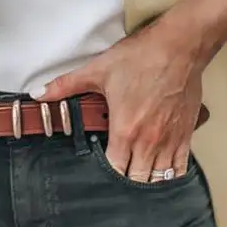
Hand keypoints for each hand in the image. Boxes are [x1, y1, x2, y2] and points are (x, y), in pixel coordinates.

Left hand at [34, 19, 209, 182]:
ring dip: (148, 180)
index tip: (100, 169)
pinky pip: (180, 167)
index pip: (115, 171)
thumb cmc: (141, 57)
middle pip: (138, 180)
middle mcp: (149, 140)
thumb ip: (65, 85)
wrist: (179, 46)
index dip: (106, 175)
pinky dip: (171, 174)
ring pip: (160, 179)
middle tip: (118, 175)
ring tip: (138, 176)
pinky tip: (163, 172)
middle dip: (126, 180)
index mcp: (125, 130)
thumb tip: (39, 94)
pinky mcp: (187, 133)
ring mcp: (170, 139)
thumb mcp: (98, 70)